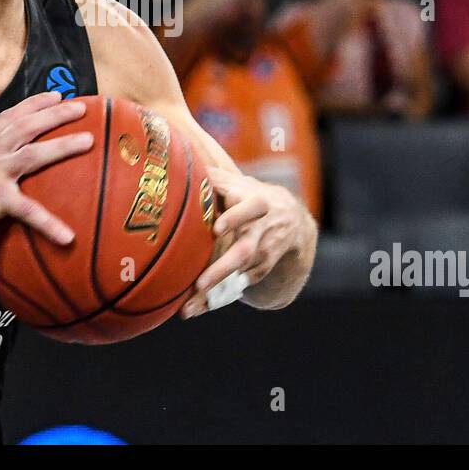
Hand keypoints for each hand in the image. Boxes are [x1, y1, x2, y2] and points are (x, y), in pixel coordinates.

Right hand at [0, 92, 91, 252]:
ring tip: (88, 141)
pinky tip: (67, 236)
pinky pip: (28, 211)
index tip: (55, 95)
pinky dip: (49, 223)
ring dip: (63, 145)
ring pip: (34, 154)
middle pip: (27, 126)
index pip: (10, 116)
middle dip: (55, 113)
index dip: (34, 104)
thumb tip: (2, 158)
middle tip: (82, 107)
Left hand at [179, 166, 314, 318]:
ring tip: (188, 308)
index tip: (217, 228)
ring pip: (237, 277)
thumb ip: (213, 177)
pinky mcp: (259, 271)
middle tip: (199, 284)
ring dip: (213, 293)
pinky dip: (216, 299)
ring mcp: (261, 254)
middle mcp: (260, 231)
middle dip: (222, 269)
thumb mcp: (237, 182)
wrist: (291, 219)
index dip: (235, 217)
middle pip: (244, 252)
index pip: (250, 208)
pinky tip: (193, 310)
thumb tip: (177, 160)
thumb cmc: (248, 194)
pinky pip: (236, 288)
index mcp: (255, 204)